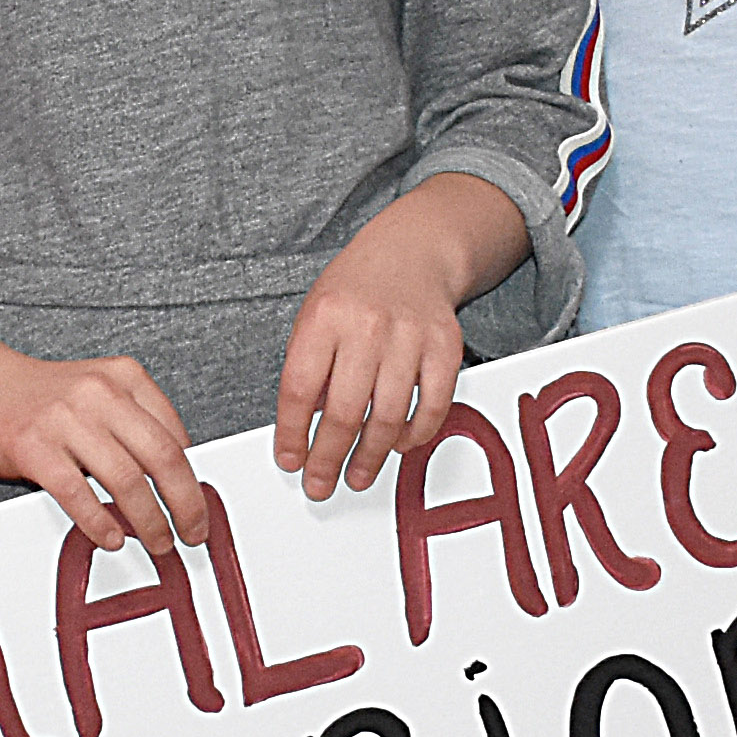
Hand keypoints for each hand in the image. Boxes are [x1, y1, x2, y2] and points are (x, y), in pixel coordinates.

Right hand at [0, 345, 207, 553]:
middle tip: (194, 532)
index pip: (176, 434)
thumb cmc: (39, 399)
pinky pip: (78, 493)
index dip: (194, 478)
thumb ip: (134, 426)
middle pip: (163, 457)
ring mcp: (65, 419)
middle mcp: (98, 393)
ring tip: (159, 542)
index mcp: (123, 377)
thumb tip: (176, 480)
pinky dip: (100, 522)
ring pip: (127, 480)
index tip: (201, 506)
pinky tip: (112, 537)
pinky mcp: (33, 446)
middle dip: (186, 504)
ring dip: (150, 520)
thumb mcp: (98, 394)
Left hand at [276, 231, 469, 497]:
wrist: (411, 252)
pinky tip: (399, 445)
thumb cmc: (356, 290)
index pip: (299, 390)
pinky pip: (432, 406)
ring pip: (388, 416)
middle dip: (328, 458)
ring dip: (371, 456)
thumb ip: (308, 368)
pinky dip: (416, 434)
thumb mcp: (315, 316)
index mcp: (324, 317)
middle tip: (320, 484)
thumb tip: (306, 428)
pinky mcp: (445, 347)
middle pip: (343, 411)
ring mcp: (410, 337)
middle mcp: (367, 326)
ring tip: (358, 475)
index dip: (292, 434)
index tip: (290, 461)